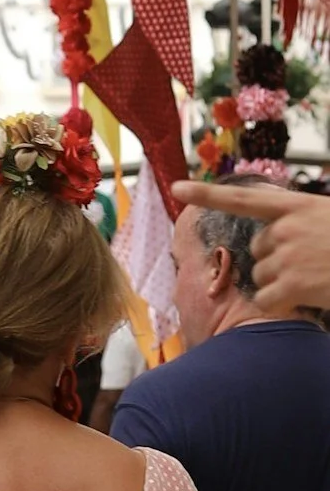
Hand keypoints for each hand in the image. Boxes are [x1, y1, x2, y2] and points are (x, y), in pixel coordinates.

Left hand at [172, 180, 329, 312]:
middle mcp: (288, 227)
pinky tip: (306, 296)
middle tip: (309, 262)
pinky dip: (281, 304)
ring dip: (280, 282)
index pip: (244, 198)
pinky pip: (267, 299)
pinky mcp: (291, 283)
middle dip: (274, 259)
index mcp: (298, 206)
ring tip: (314, 276)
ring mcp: (288, 255)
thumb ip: (301, 221)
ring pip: (261, 276)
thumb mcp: (328, 217)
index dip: (207, 193)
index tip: (176, 187)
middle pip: (257, 249)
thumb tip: (274, 234)